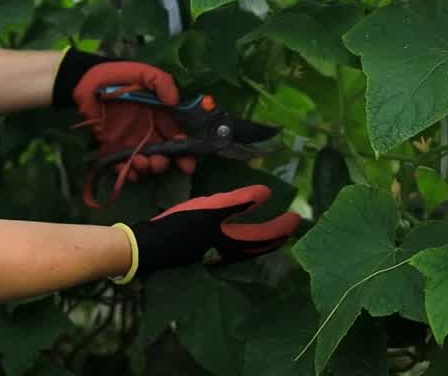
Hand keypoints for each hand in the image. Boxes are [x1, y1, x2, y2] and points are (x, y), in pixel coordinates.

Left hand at [71, 61, 197, 178]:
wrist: (84, 81)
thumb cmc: (116, 76)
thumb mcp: (142, 73)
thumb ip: (162, 82)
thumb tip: (175, 102)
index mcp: (159, 115)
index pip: (177, 136)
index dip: (185, 151)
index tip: (188, 162)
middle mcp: (148, 131)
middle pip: (164, 153)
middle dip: (165, 163)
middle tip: (159, 162)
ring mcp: (131, 140)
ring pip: (145, 161)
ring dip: (147, 167)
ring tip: (141, 162)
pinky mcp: (112, 147)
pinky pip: (123, 164)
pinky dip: (128, 172)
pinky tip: (129, 170)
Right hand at [117, 185, 300, 280]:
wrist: (151, 246)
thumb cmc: (182, 226)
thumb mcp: (212, 208)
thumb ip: (241, 201)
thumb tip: (267, 194)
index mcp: (235, 242)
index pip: (268, 235)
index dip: (283, 225)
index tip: (297, 216)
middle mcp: (230, 251)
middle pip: (260, 245)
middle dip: (275, 237)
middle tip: (287, 226)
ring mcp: (217, 253)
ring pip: (248, 248)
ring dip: (261, 239)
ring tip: (268, 229)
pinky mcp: (204, 250)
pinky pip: (235, 246)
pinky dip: (244, 239)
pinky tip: (236, 231)